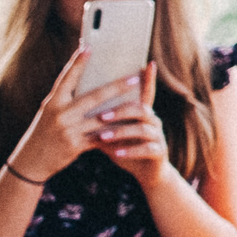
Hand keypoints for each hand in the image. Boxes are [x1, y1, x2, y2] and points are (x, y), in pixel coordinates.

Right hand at [7, 50, 147, 184]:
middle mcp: (60, 115)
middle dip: (117, 86)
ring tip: (140, 102)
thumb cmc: (43, 132)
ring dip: (123, 110)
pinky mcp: (75, 146)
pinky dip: (116, 131)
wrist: (30, 162)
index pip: (66, 78)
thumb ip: (66, 99)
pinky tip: (130, 125)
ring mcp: (68, 131)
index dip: (77, 62)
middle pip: (93, 97)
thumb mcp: (49, 112)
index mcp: (52, 103)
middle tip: (135, 77)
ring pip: (102, 117)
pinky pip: (101, 136)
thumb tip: (86, 80)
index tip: (88, 46)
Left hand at [96, 65, 176, 188]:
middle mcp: (152, 121)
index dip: (147, 78)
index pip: (144, 91)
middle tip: (100, 115)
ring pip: (143, 128)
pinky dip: (131, 150)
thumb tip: (77, 104)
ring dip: (121, 131)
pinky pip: (147, 149)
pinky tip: (117, 153)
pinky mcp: (159, 152)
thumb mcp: (114, 132)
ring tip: (102, 136)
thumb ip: (101, 120)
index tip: (146, 64)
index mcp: (142, 112)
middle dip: (120, 110)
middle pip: (140, 108)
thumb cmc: (127, 148)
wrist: (147, 172)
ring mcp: (158, 136)